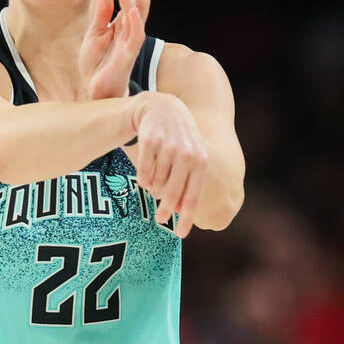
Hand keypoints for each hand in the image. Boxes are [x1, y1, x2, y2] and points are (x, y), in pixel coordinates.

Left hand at [79, 0, 150, 99]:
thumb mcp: (94, 34)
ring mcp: (131, 42)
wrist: (94, 91)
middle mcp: (130, 31)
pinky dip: (136, 21)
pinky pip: (137, 35)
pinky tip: (131, 9)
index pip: (130, 1)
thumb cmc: (95, 65)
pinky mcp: (128, 54)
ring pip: (139, 14)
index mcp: (122, 26)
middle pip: (139, 3)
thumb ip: (101, 14)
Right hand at [130, 92, 207, 237]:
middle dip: (166, 210)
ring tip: (153, 189)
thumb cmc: (178, 139)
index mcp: (200, 161)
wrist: (162, 108)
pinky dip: (143, 179)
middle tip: (160, 220)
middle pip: (173, 193)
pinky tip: (144, 182)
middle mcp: (186, 154)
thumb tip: (181, 210)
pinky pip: (144, 170)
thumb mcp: (191, 156)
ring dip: (154, 190)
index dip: (186, 217)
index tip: (180, 234)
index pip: (192, 196)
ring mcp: (168, 147)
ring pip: (157, 182)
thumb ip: (189, 181)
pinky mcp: (150, 140)